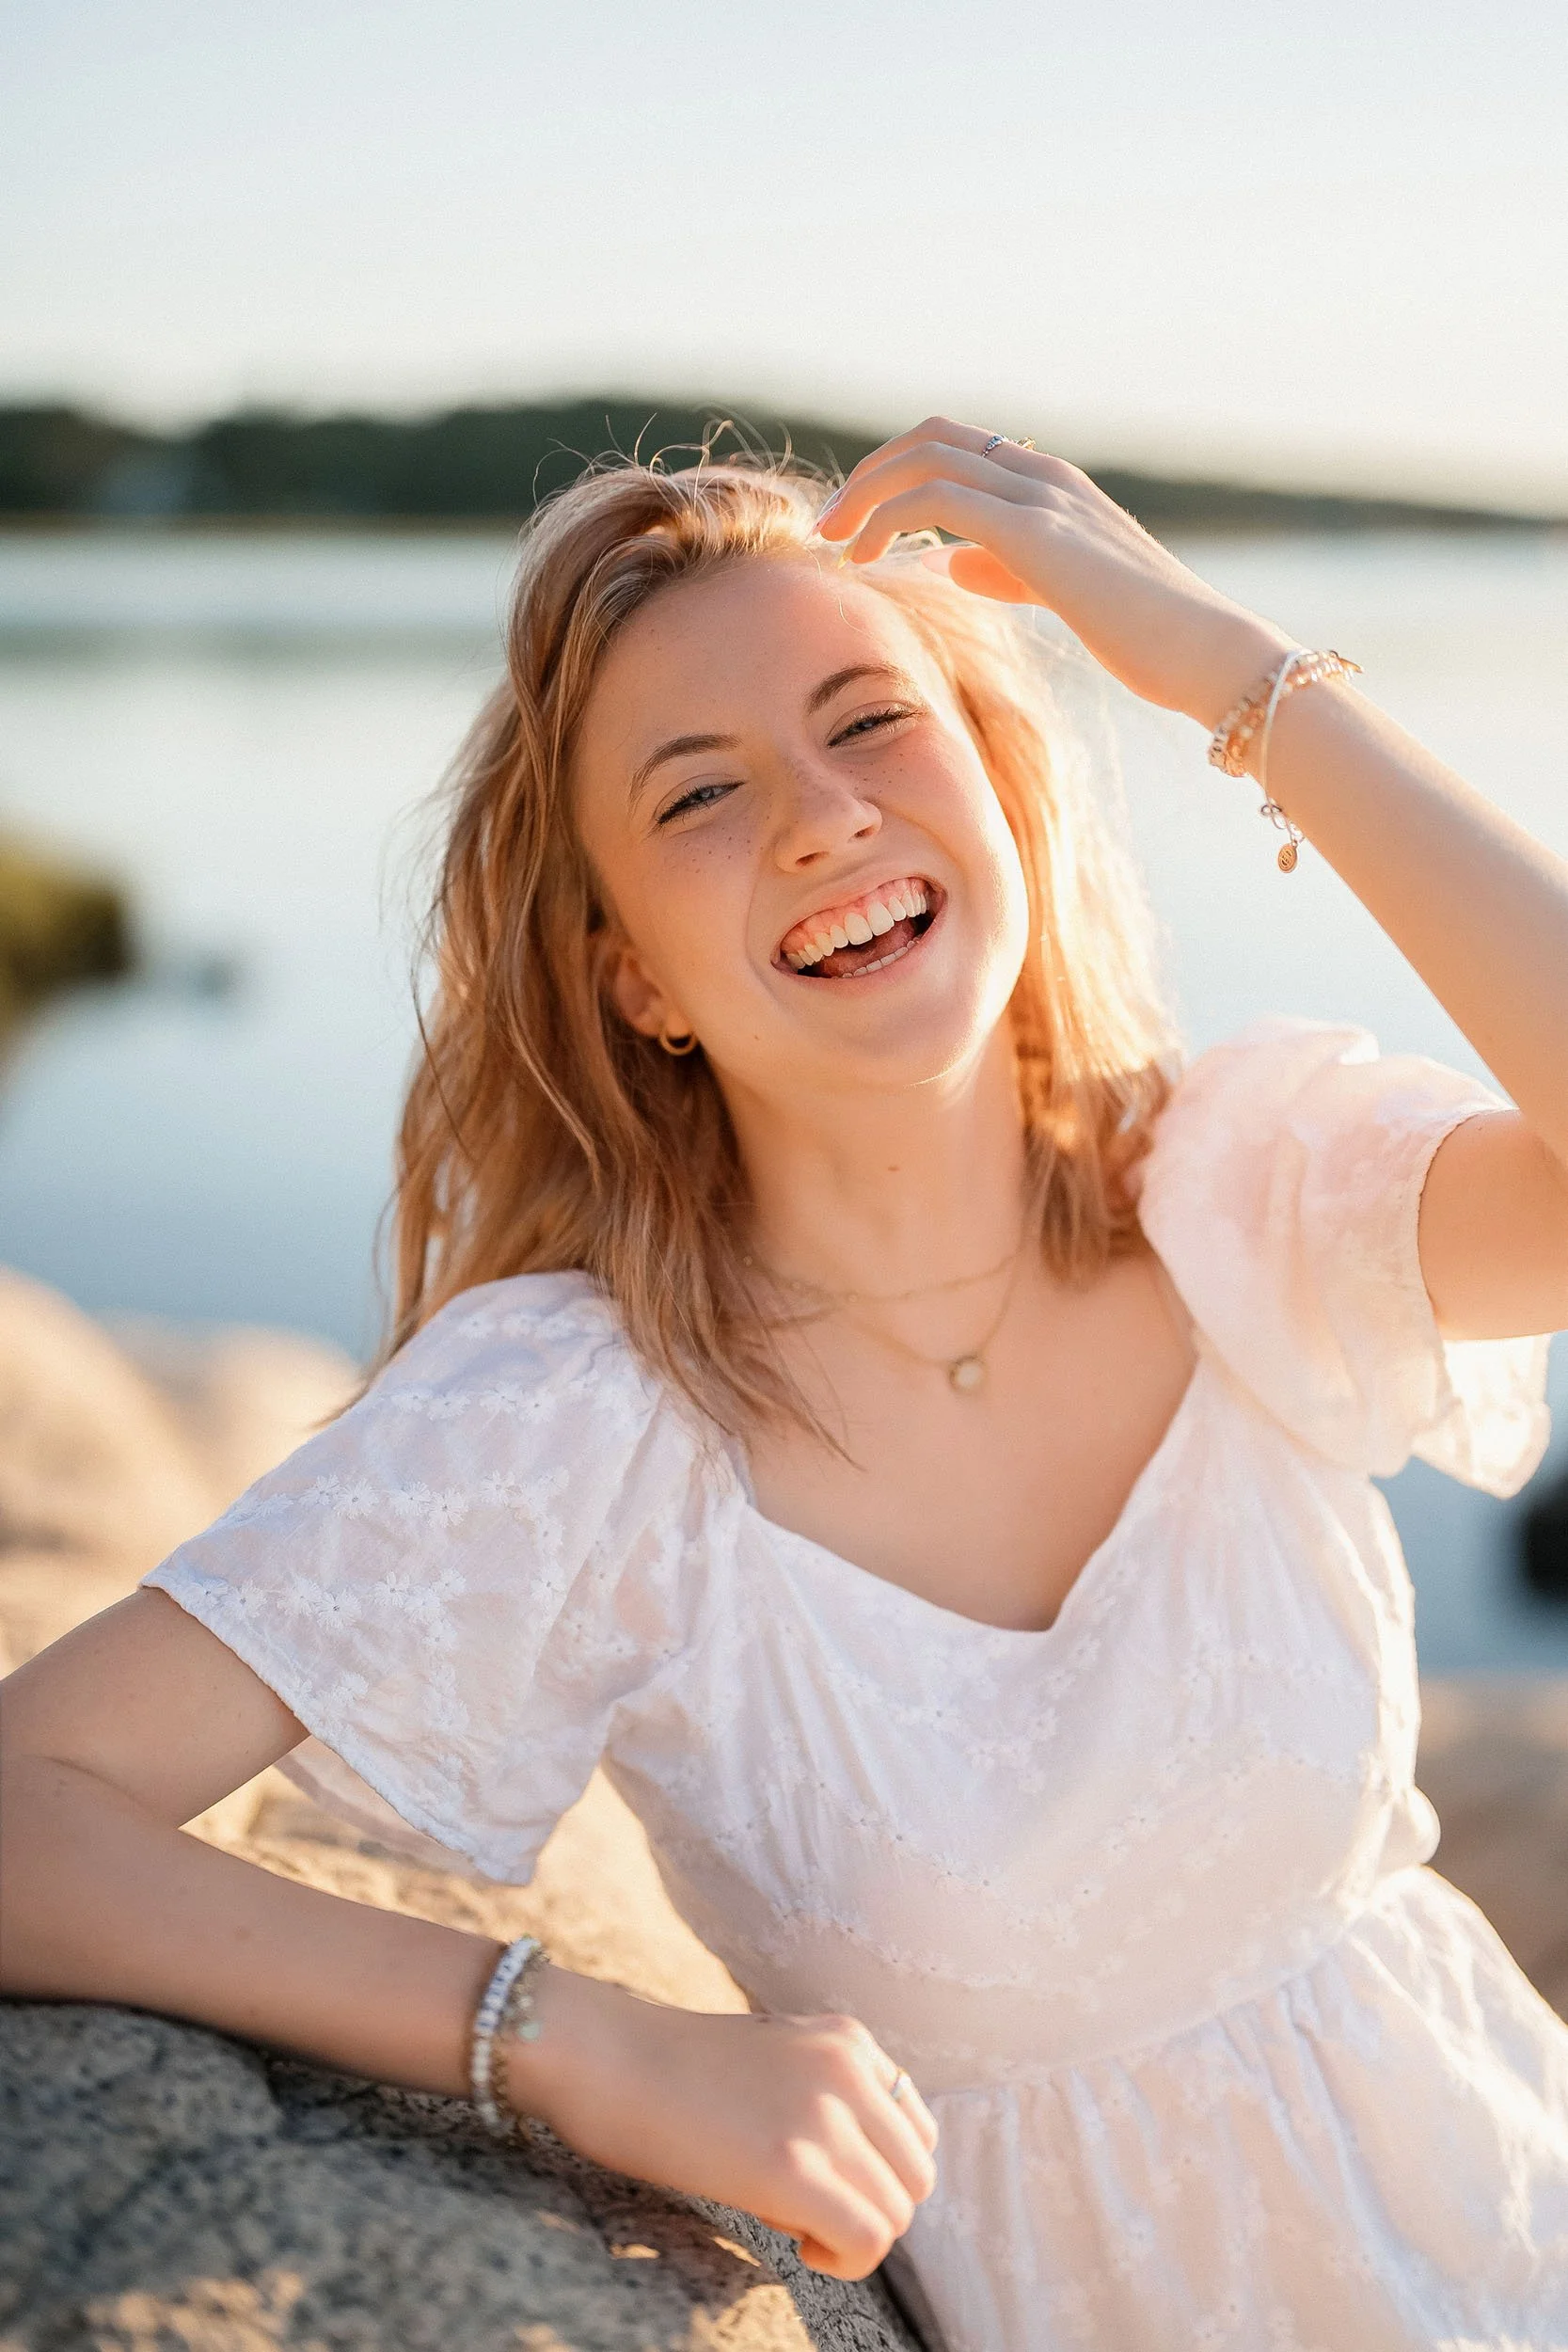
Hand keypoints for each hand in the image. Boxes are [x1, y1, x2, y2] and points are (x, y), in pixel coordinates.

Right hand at [515, 1969, 937, 2280]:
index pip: (916, 2130)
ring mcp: (823, 2115)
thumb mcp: (778, 2057)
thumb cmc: (675, 2070)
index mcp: (848, 2038)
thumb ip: (831, 2095)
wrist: (607, 2058)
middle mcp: (849, 2068)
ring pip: (896, 2213)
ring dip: (854, 2236)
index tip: (829, 2181)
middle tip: (811, 2212)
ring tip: (797, 2226)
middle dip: (871, 2208)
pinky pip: (867, 2239)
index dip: (877, 2172)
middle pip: (915, 2177)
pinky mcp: (792, 2167)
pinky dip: (844, 2260)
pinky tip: (798, 2245)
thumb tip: (863, 2175)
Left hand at [815, 417, 1290, 730]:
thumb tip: (953, 562)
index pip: (956, 447)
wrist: (1206, 654)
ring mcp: (1042, 496)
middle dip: (869, 474)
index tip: (856, 522)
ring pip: (926, 458)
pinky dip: (887, 520)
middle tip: (828, 525)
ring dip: (865, 494)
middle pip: (932, 436)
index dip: (896, 473)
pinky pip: (937, 499)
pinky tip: (867, 560)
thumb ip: (1008, 570)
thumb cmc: (1147, 638)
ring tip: (833, 542)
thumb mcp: (1064, 594)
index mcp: (1054, 484)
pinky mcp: (1034, 531)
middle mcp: (1046, 474)